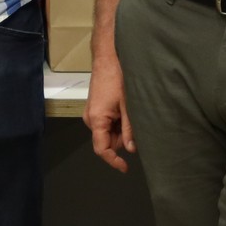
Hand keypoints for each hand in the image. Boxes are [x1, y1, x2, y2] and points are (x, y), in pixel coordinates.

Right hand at [86, 58, 134, 172]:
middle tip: (135, 125)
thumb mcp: (128, 106)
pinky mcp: (95, 109)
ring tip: (130, 112)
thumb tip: (131, 149)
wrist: (108, 58)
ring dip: (121, 129)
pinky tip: (125, 109)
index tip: (125, 167)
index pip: (102, 149)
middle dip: (122, 139)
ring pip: (108, 132)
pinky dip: (118, 122)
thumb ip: (129, 129)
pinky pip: (106, 123)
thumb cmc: (117, 78)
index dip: (113, 161)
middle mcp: (90, 119)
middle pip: (106, 141)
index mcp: (96, 120)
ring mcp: (92, 114)